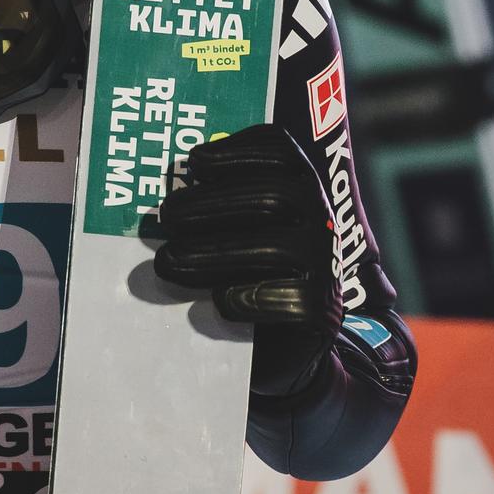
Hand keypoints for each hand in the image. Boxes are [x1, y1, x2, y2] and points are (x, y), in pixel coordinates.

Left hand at [151, 124, 342, 397]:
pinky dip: (243, 298)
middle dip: (211, 204)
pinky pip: (282, 299)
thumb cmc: (248, 270)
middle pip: (271, 197)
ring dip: (211, 253)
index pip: (281, 151)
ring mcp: (326, 263)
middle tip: (166, 217)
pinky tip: (216, 300)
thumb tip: (170, 196)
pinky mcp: (321, 310)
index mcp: (302, 186)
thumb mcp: (238, 229)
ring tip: (167, 262)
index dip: (238, 151)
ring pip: (272, 248)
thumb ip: (217, 206)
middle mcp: (321, 218)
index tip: (195, 161)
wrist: (282, 342)